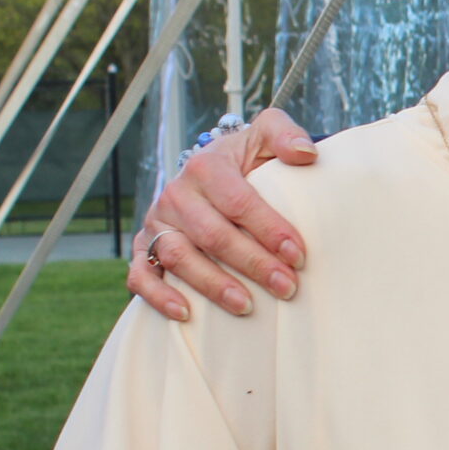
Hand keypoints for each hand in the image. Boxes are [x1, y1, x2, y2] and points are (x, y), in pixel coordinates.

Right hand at [129, 107, 316, 320]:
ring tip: (247, 306)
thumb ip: (286, 136)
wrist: (210, 170)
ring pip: (178, 257)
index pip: (238, 202)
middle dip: (252, 264)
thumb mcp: (265, 137)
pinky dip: (158, 296)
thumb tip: (307, 154)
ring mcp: (157, 223)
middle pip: (212, 234)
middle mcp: (176, 194)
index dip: (269, 229)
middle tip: (286, 287)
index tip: (298, 255)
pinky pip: (141, 275)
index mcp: (206, 167)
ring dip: (212, 285)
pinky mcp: (143, 247)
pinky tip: (186, 313)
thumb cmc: (245, 160)